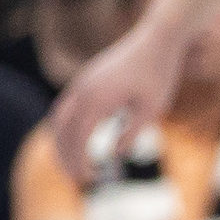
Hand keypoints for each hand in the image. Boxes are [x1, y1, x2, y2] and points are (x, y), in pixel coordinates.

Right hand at [44, 18, 186, 179]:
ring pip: (59, 119)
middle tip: (80, 180)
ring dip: (63, 143)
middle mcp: (81, 91)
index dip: (79, 161)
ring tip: (75, 165)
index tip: (89, 179)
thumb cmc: (160, 74)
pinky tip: (79, 142)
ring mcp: (80, 84)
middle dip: (67, 157)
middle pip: (62, 131)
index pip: (78, 138)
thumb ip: (132, 133)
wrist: (157, 39)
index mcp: (96, 99)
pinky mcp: (85, 80)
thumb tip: (116, 156)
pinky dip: (67, 128)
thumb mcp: (152, 108)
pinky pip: (66, 108)